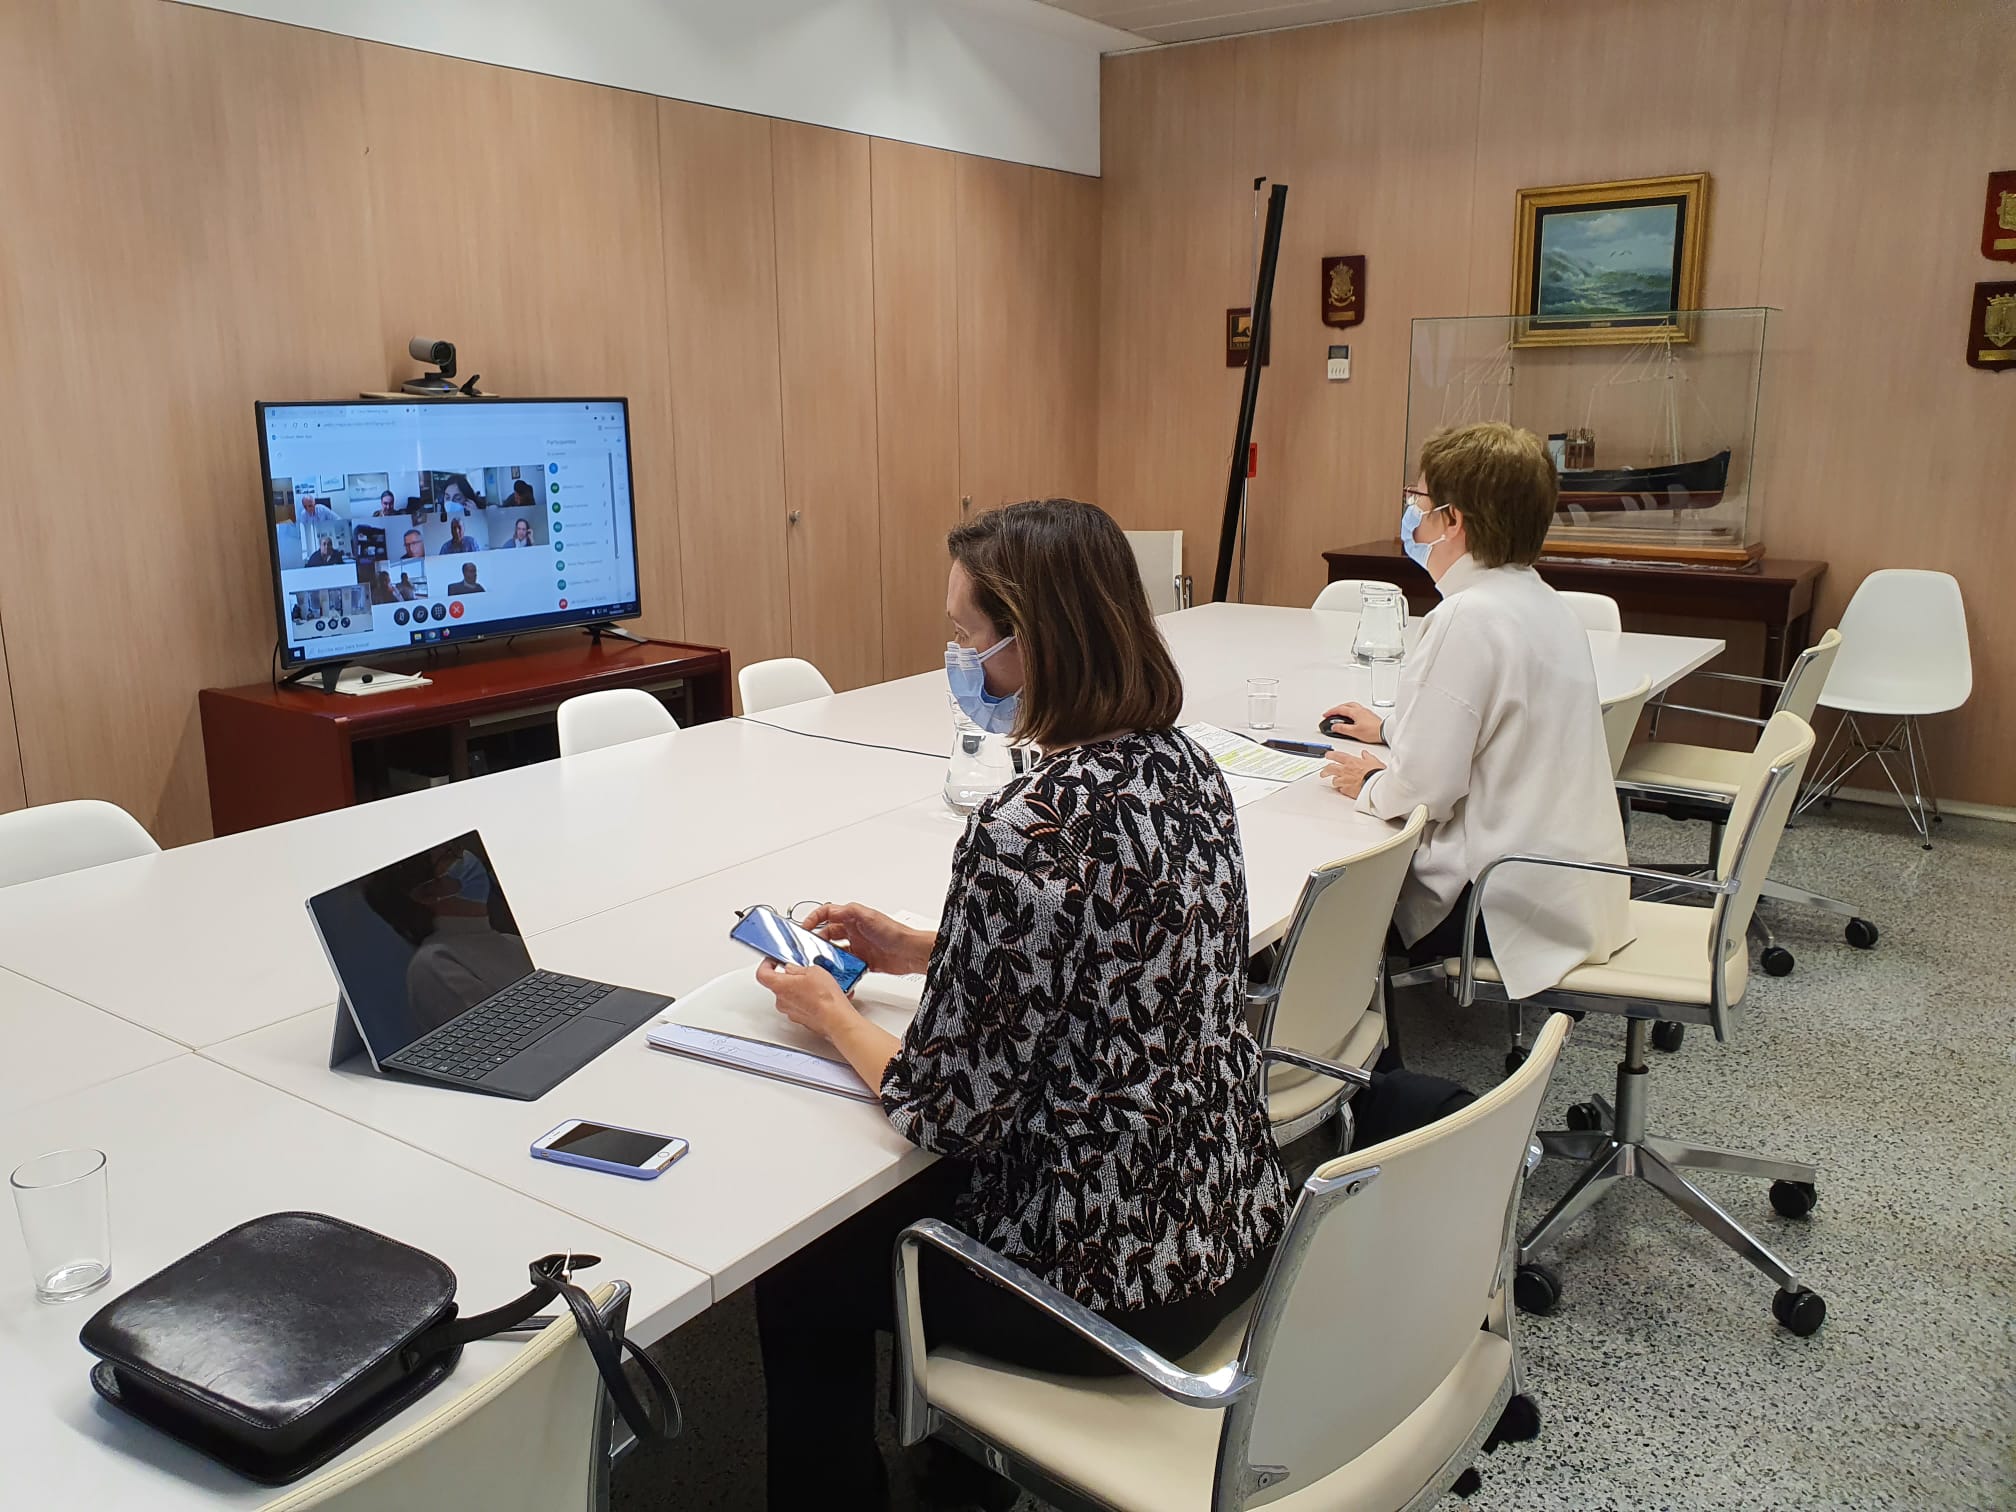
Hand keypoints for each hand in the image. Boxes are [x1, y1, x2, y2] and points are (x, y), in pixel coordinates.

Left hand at [755, 958, 856, 1042]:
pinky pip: (799, 1006)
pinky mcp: (801, 1019)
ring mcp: (791, 1012)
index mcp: (780, 986)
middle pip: (777, 985)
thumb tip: (792, 968)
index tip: (773, 961)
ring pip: (790, 996)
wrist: (836, 1019)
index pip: (762, 974)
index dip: (766, 965)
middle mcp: (782, 1001)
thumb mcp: (813, 971)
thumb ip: (797, 968)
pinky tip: (820, 996)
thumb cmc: (824, 997)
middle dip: (788, 977)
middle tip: (802, 972)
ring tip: (815, 985)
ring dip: (799, 989)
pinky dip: (806, 1000)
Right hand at [801, 901, 934, 975]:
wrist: (909, 953)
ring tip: (821, 961)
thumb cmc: (894, 933)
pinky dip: (840, 968)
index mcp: (853, 917)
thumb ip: (849, 912)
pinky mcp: (862, 961)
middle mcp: (853, 930)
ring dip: (827, 956)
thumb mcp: (868, 917)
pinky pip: (845, 965)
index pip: (827, 913)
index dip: (813, 919)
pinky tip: (836, 972)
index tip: (804, 928)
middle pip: (827, 933)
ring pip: (834, 950)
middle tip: (809, 949)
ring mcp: (857, 946)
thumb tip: (830, 910)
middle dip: (817, 940)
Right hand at [1321, 701, 1383, 744]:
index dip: (1331, 712)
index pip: (1340, 709)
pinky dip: (1351, 711)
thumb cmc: (1373, 731)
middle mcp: (1361, 710)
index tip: (1325, 715)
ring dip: (1345, 708)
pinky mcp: (1369, 716)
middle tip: (1332, 713)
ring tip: (1340, 714)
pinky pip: (1357, 710)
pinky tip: (1352, 717)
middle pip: (1346, 705)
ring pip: (1352, 706)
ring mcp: (1366, 712)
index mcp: (1355, 712)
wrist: (1385, 731)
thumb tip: (1334, 726)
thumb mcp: (1354, 732)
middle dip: (1337, 708)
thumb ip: (1343, 729)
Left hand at [1321, 749, 1385, 798]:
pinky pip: (1341, 790)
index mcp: (1351, 761)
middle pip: (1330, 769)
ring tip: (1336, 782)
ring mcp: (1344, 781)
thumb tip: (1365, 753)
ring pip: (1334, 780)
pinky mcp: (1346, 790)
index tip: (1327, 755)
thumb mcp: (1374, 761)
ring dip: (1335, 781)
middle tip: (1323, 773)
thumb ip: (1367, 757)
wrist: (1376, 785)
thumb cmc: (1376, 773)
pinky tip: (1344, 789)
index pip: (1337, 755)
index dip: (1330, 755)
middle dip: (1325, 770)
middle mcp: (1345, 770)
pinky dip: (1342, 789)